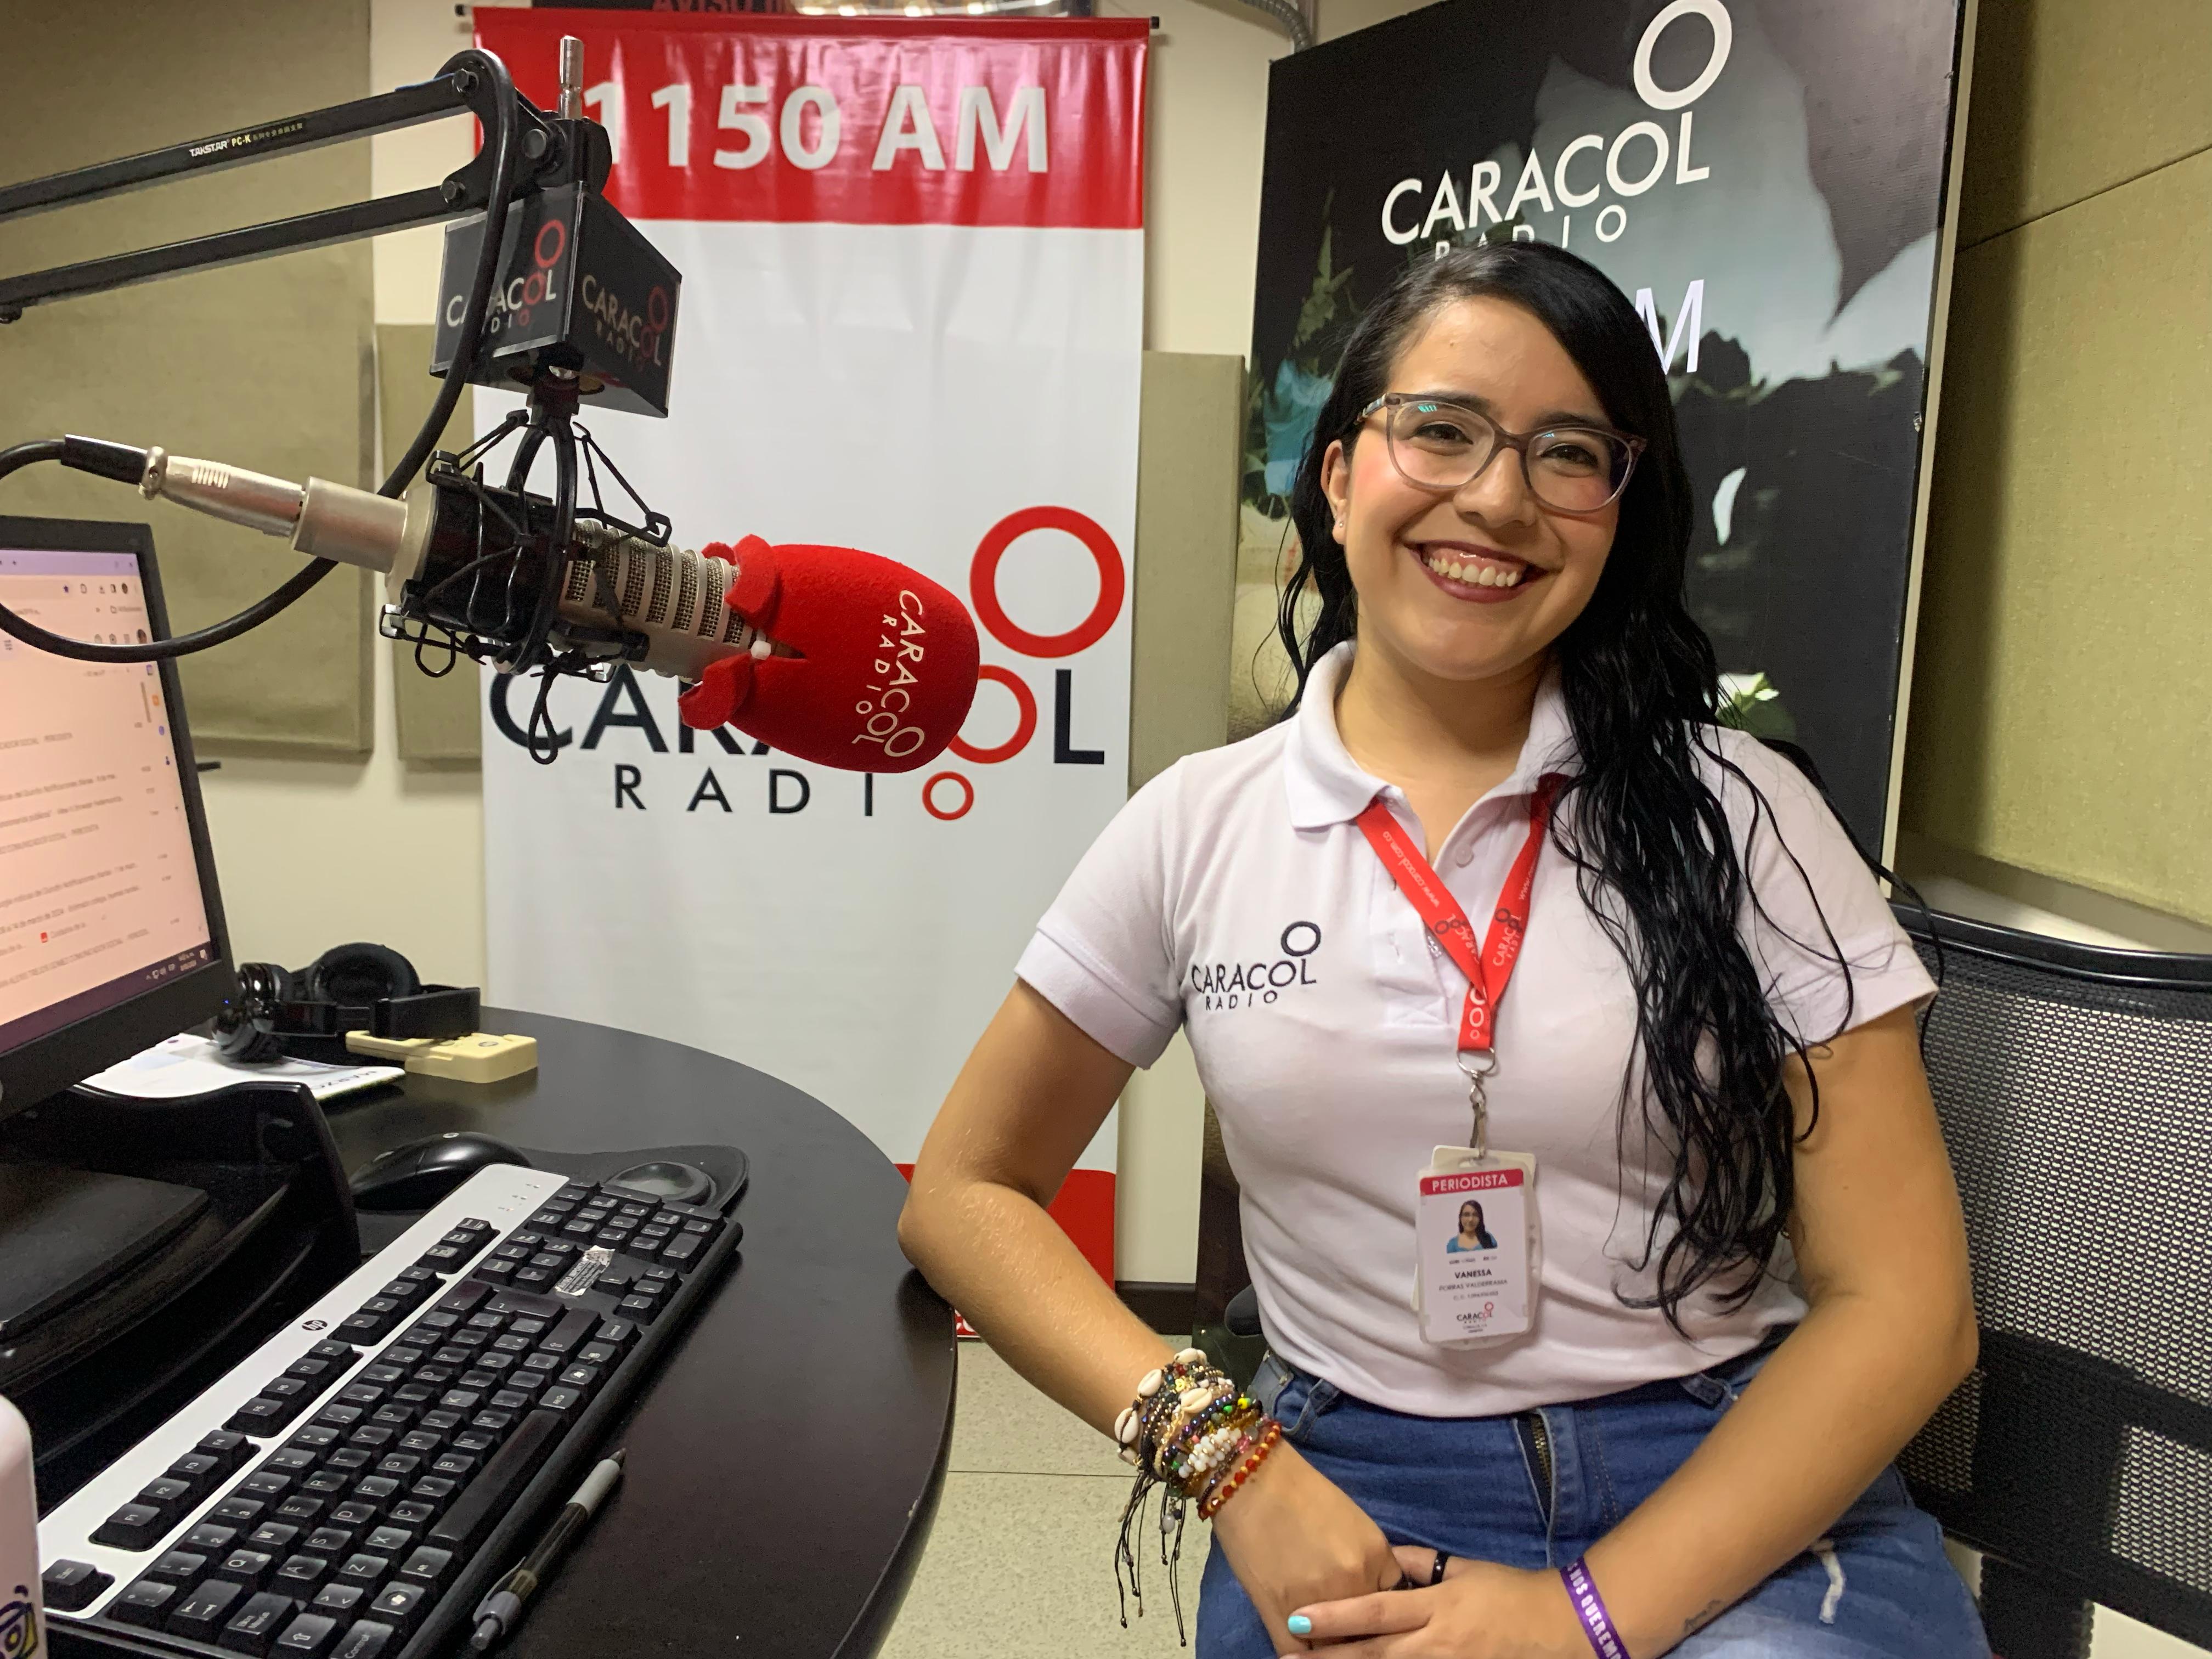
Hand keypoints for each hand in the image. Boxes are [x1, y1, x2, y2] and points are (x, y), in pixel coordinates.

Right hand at [1207, 1444, 1403, 1654]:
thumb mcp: (1354, 1523)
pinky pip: (1302, 1654)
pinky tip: (1302, 1650)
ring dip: (1332, 1645)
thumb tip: (1371, 1593)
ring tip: (1326, 1639)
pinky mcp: (1282, 1615)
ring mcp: (1320, 1603)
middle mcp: (1356, 1583)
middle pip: (1369, 1632)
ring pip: (1337, 1648)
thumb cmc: (1301, 1491)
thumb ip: (1369, 1562)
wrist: (1252, 1479)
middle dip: (1360, 1636)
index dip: (1383, 1620)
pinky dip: (1304, 1656)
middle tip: (1351, 1636)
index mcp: (1378, 1557)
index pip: (1394, 1607)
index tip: (1376, 1626)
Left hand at [1286, 1546, 1587, 1656]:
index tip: (1300, 1616)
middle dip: (1328, 1657)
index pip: (1376, 1611)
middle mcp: (1437, 1643)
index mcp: (1437, 1607)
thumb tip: (1384, 1555)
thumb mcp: (1463, 1570)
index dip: (1337, 1616)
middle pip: (1374, 1654)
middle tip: (1288, 1654)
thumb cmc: (1511, 1593)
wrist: (1566, 1627)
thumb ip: (1420, 1564)